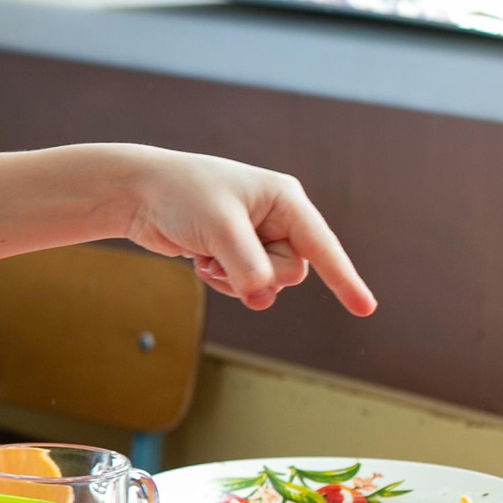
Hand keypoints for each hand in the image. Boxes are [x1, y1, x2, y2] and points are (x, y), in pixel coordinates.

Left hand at [118, 150, 375, 314]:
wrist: (137, 193)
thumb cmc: (180, 196)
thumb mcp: (219, 229)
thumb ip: (247, 266)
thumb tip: (263, 300)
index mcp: (284, 199)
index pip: (322, 245)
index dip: (344, 278)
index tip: (366, 309)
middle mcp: (276, 217)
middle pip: (291, 272)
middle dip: (258, 275)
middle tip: (222, 257)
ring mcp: (256, 235)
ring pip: (268, 282)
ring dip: (236, 280)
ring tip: (206, 256)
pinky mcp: (235, 251)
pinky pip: (245, 283)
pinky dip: (223, 280)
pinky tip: (200, 260)